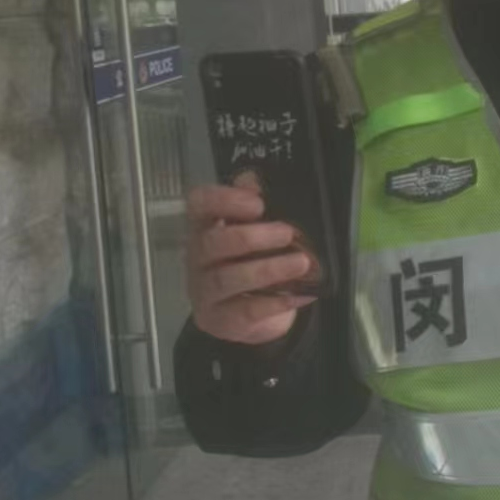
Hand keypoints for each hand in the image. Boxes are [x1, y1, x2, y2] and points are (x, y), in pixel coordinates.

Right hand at [185, 172, 316, 345]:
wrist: (247, 315)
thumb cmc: (250, 262)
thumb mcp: (255, 231)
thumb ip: (253, 205)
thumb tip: (254, 179)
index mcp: (204, 227)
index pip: (199, 205)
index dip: (223, 200)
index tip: (258, 203)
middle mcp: (197, 258)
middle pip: (212, 243)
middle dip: (251, 237)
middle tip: (287, 233)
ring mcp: (204, 291)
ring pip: (226, 278)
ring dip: (267, 269)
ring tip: (301, 263)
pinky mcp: (219, 320)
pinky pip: (244, 311)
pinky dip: (273, 303)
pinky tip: (298, 295)